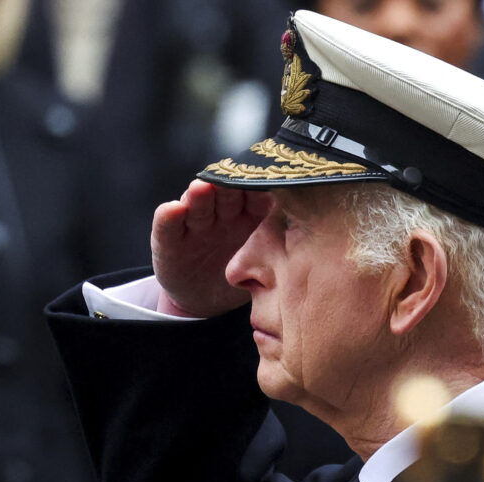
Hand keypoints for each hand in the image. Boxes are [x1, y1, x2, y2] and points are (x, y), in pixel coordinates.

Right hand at [151, 180, 271, 317]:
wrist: (207, 301)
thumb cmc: (244, 276)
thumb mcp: (265, 264)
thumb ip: (281, 249)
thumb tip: (316, 243)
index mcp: (249, 216)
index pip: (256, 197)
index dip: (259, 188)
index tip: (267, 179)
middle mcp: (221, 214)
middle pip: (225, 196)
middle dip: (229, 186)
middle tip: (233, 179)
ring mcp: (194, 224)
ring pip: (198, 205)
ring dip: (199, 196)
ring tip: (201, 189)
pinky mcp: (168, 239)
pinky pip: (167, 226)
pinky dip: (168, 217)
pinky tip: (173, 209)